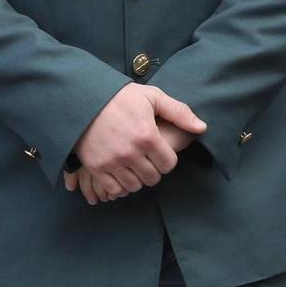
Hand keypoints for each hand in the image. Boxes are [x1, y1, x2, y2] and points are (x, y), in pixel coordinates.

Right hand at [63, 85, 206, 202]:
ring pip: (135, 186)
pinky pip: (114, 189)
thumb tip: (202, 128)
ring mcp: (112, 162)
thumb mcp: (152, 97)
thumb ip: (179, 112)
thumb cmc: (120, 97)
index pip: (169, 164)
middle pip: (153, 178)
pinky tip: (119, 171)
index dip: (167, 158)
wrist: (83, 99)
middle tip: (146, 158)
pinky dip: (119, 184)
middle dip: (153, 169)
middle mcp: (131, 153)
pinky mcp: (97, 167)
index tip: (160, 151)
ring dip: (136, 177)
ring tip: (133, 164)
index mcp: (148, 136)